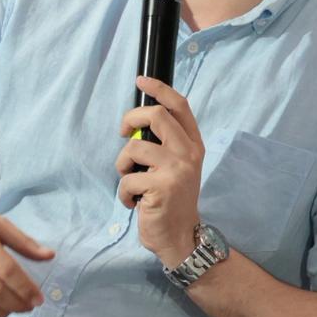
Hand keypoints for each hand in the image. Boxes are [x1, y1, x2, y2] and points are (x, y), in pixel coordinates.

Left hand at [117, 75, 205, 262]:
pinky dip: (123, 193)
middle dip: (131, 120)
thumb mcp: (177, 167)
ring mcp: (177, 170)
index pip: (180, 106)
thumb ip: (165, 145)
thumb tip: (136, 125)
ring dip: (122, 165)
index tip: (142, 80)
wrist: (180, 236)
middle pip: (156, 116)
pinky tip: (134, 203)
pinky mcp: (161, 187)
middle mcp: (189, 154)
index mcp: (194, 145)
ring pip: (134, 148)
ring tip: (130, 181)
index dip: (159, 89)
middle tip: (123, 134)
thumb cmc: (172, 200)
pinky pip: (127, 179)